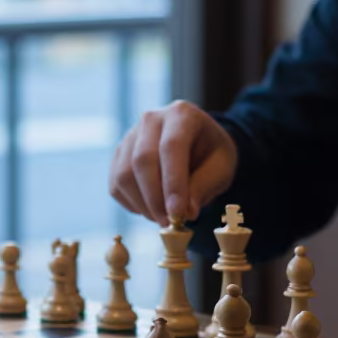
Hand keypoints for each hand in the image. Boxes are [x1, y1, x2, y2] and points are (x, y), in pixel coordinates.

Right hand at [109, 100, 237, 224]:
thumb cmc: (211, 154)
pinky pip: (116, 185)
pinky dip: (132, 204)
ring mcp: (130, 136)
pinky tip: (151, 209)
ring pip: (124, 175)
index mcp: (181, 115)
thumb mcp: (220, 168)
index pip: (171, 147)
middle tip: (168, 223)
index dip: (172, 183)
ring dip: (142, 204)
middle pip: (142, 160)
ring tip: (162, 218)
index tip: (177, 213)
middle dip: (155, 198)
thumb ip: (203, 186)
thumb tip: (185, 212)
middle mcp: (151, 119)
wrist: (197, 144)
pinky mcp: (119, 156)